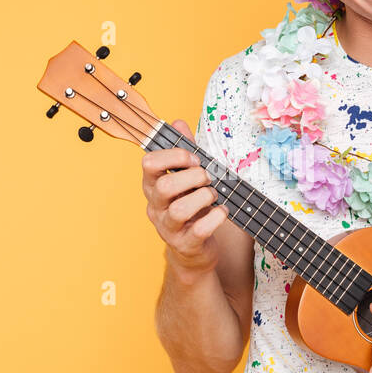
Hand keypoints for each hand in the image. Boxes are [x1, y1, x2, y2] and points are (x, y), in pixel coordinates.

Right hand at [141, 119, 229, 275]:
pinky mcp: (184, 245)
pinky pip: (200, 230)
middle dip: (193, 177)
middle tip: (207, 178)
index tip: (194, 159)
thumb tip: (177, 122)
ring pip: (180, 210)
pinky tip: (222, 211)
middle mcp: (155, 206)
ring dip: (203, 197)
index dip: (175, 156)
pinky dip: (216, 217)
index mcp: (153, 185)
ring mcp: (168, 228)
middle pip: (165, 185)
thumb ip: (182, 151)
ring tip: (213, 195)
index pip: (149, 163)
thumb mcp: (186, 177)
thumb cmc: (191, 207)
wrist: (194, 250)